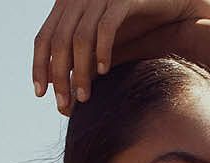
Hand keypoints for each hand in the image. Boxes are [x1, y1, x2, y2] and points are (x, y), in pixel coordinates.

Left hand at [33, 0, 195, 113]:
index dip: (39, 66)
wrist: (170, 8)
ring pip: (80, 38)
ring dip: (81, 71)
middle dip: (59, 76)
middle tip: (64, 105)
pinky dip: (102, 51)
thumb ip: (79, 63)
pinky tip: (104, 72)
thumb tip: (57, 92)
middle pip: (59, 40)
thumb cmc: (134, 29)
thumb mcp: (100, 47)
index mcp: (69, 5)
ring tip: (85, 97)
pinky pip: (106, 27)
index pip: (44, 37)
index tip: (40, 94)